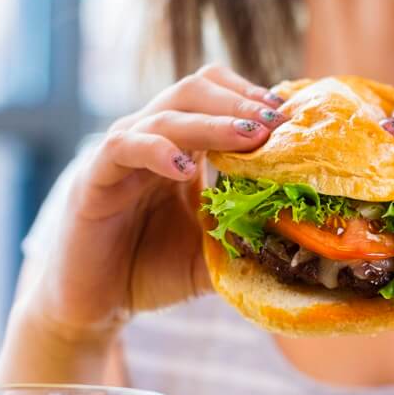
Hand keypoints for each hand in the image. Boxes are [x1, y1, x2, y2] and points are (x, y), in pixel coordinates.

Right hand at [24, 64, 286, 341]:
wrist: (94, 305)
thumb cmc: (150, 272)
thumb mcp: (212, 254)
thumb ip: (247, 237)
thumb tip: (300, 237)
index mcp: (181, 147)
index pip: (217, 96)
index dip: (254, 99)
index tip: (293, 117)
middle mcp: (151, 139)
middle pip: (195, 89)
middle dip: (240, 101)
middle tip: (278, 122)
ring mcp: (121, 155)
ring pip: (165, 114)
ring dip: (212, 121)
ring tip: (251, 135)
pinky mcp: (93, 178)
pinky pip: (124, 148)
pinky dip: (156, 150)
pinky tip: (184, 168)